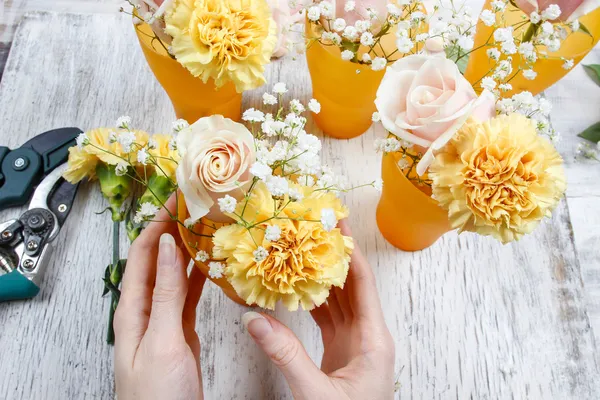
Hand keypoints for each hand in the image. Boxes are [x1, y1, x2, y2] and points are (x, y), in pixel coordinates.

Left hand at [114, 196, 205, 399]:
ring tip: (207, 228)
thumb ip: (165, 294)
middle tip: (196, 207)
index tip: (177, 199)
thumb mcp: (162, 341)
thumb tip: (165, 246)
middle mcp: (145, 310)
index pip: (141, 254)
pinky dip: (199, 278)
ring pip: (175, 276)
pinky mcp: (180, 332)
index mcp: (132, 310)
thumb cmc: (158, 396)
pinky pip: (188, 296)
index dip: (156, 223)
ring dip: (188, 251)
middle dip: (173, 230)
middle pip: (156, 260)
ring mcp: (164, 321)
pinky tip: (211, 265)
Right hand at [242, 220, 395, 399]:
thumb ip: (285, 355)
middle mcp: (368, 337)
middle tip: (316, 228)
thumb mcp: (315, 393)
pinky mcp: (342, 353)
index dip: (349, 250)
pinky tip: (297, 288)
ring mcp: (356, 345)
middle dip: (333, 256)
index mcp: (374, 340)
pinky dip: (314, 302)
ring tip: (303, 250)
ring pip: (339, 300)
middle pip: (352, 286)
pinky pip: (329, 318)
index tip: (337, 223)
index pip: (363, 283)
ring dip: (322, 277)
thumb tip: (253, 319)